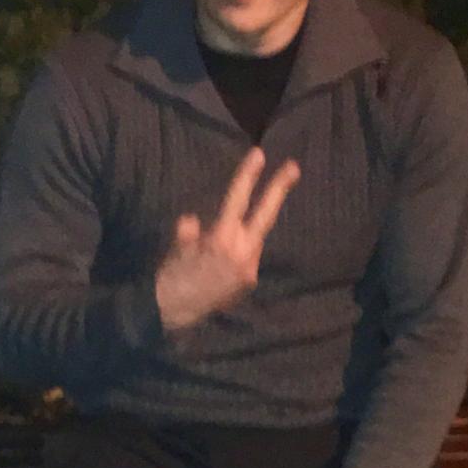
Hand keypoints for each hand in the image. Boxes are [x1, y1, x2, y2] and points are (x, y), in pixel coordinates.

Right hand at [154, 144, 300, 333]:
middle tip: (294, 167)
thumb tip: (190, 222)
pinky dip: (242, 248)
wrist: (177, 314)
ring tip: (229, 234)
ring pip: (256, 237)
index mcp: (222, 239)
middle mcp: (242, 252)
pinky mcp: (250, 281)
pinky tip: (226, 257)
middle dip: (279, 190)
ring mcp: (249, 268)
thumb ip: (186, 234)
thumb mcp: (176, 250)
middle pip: (265, 215)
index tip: (259, 154)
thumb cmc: (173, 277)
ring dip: (251, 226)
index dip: (248, 176)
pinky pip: (249, 255)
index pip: (238, 200)